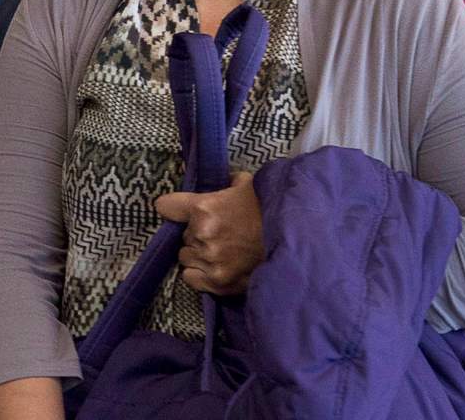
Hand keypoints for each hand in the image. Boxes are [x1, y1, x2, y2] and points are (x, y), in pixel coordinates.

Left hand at [155, 171, 264, 294]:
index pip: (167, 206)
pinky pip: (191, 278)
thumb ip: (227, 183)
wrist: (297, 239)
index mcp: (204, 207)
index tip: (176, 211)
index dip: (172, 208)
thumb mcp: (247, 184)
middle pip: (183, 235)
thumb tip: (223, 182)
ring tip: (221, 252)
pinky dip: (200, 274)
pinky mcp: (218, 282)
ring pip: (186, 257)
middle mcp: (201, 234)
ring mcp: (209, 260)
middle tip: (219, 233)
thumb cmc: (270, 208)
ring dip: (198, 254)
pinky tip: (217, 268)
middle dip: (197, 234)